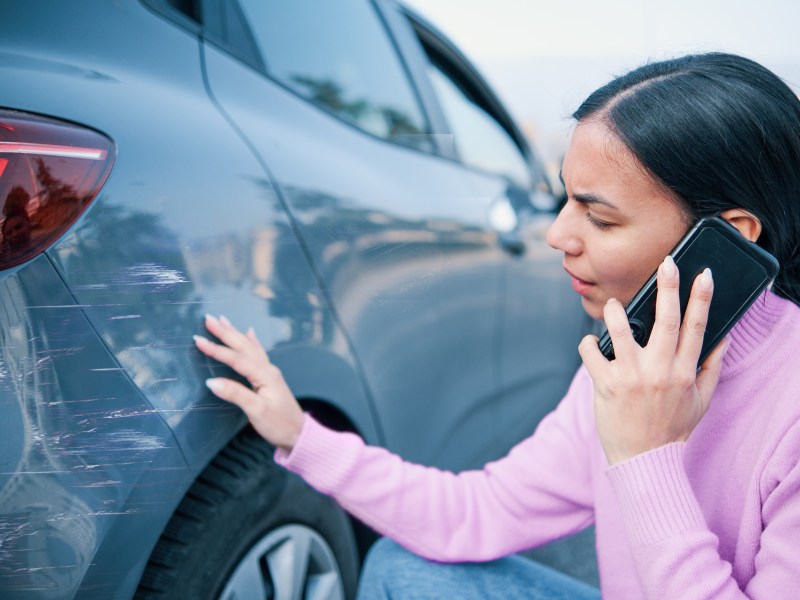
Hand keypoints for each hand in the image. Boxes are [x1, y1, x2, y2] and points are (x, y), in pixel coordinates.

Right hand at [194, 315, 303, 450]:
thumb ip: (235, 395)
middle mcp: (268, 370)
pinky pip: (258, 353)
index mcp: (264, 376)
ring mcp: (270, 372)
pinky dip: (251, 341)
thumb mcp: (257, 412)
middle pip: (243, 347)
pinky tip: (249, 333)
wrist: (299, 434)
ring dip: (235, 333)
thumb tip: (212, 382)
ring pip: (250, 347)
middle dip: (225, 332)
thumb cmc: (279, 425)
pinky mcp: (270, 378)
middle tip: (208, 319)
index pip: (236, 359)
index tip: (198, 341)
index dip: (216, 350)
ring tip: (223, 320)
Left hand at [578, 256, 728, 464]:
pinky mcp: (606, 384)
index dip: (701, 298)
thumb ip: (711, 367)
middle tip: (667, 263)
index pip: (697, 327)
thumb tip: (722, 338)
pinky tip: (591, 343)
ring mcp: (631, 377)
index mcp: (684, 372)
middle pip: (666, 321)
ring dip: (615, 313)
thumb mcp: (701, 399)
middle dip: (668, 288)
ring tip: (612, 305)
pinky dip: (588, 344)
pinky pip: (592, 353)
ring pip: (623, 331)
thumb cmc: (672, 428)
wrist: (644, 460)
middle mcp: (660, 370)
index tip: (703, 274)